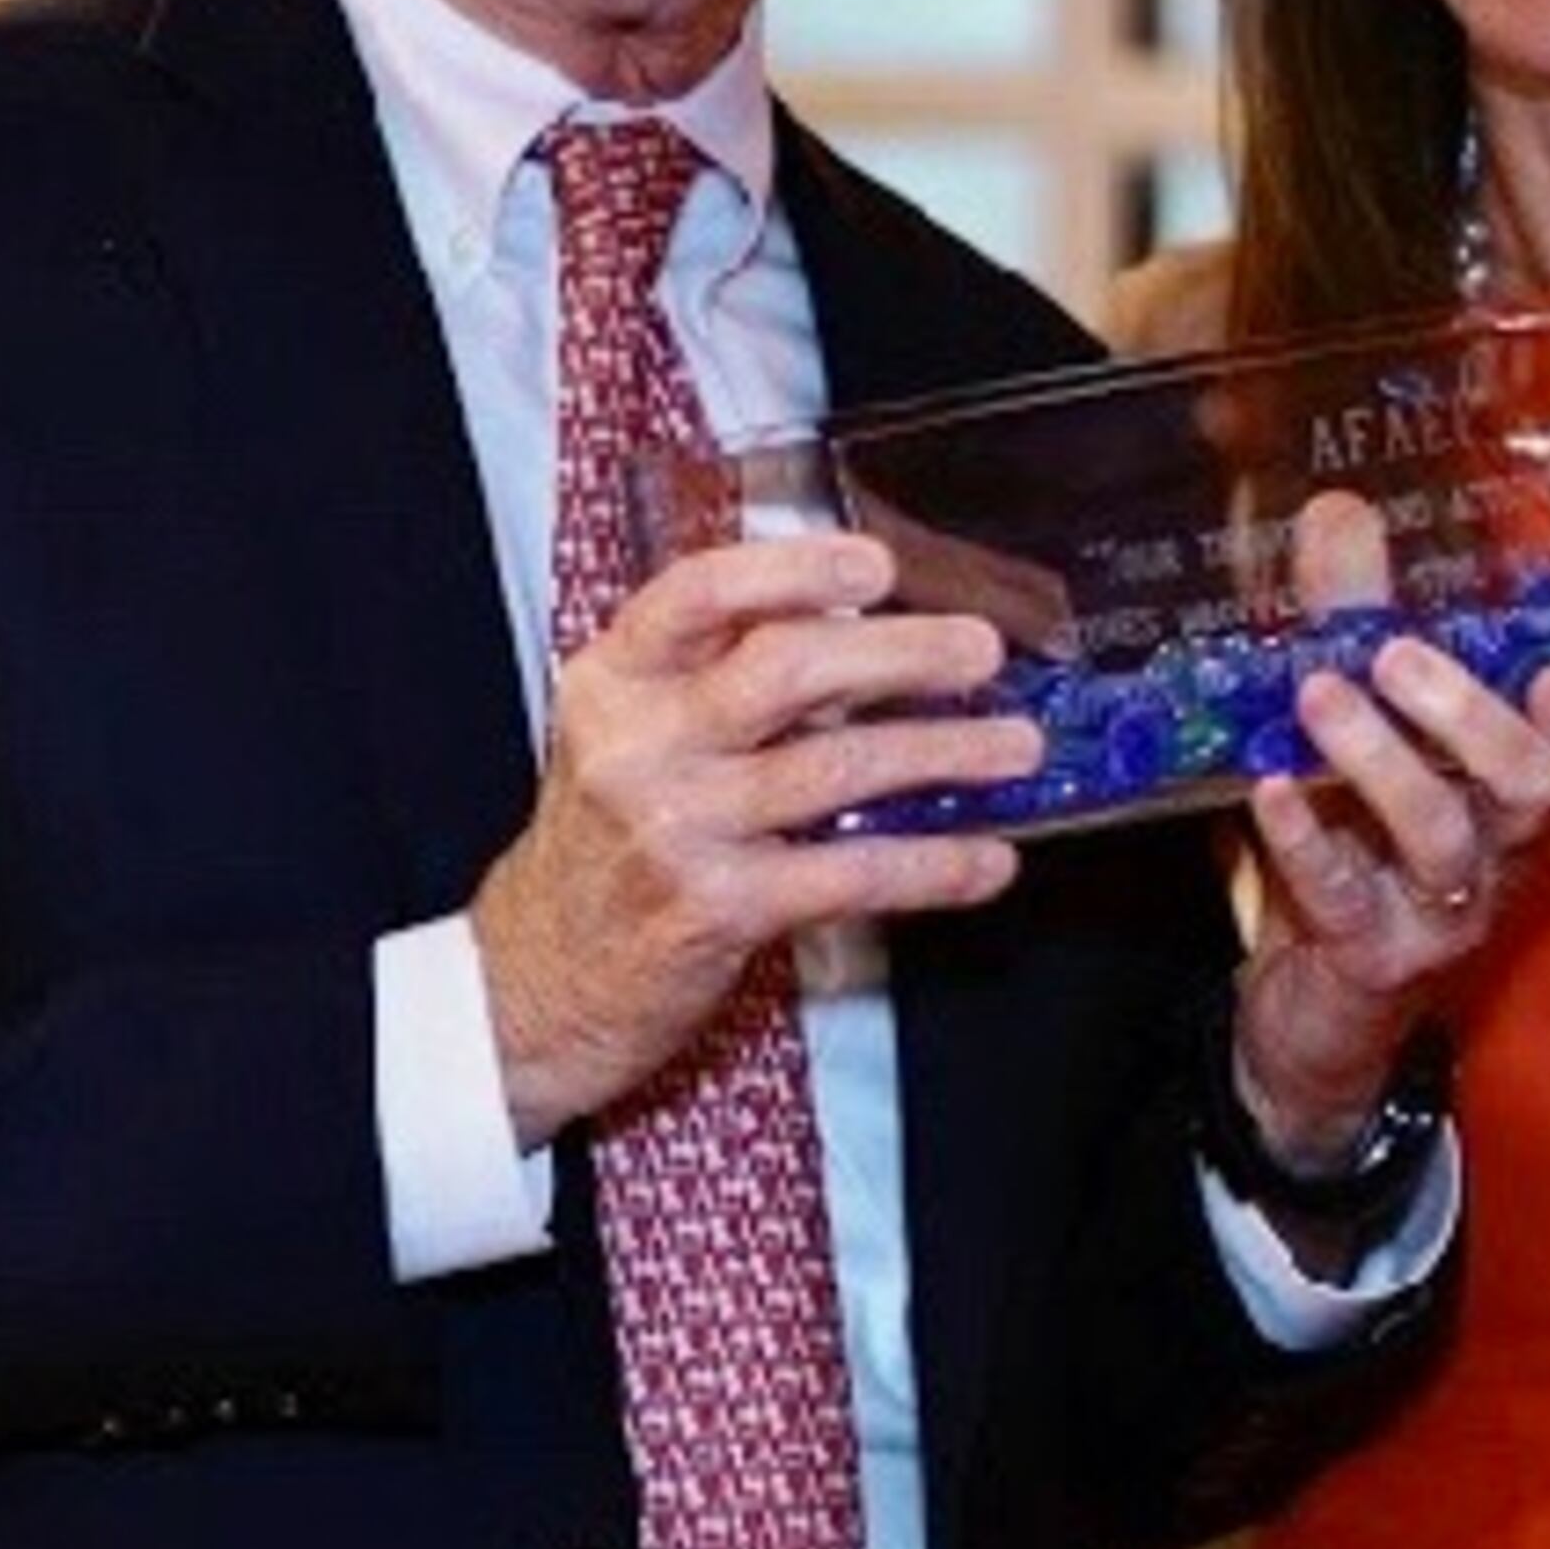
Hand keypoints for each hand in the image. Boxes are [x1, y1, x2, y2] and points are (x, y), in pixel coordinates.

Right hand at [475, 530, 1040, 1143]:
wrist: (535, 982)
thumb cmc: (603, 849)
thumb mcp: (624, 736)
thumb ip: (708, 676)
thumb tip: (852, 627)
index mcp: (614, 681)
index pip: (700, 593)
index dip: (795, 570)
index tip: (875, 566)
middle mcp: (639, 745)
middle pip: (788, 669)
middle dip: (902, 654)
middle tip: (978, 653)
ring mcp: (677, 829)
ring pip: (837, 769)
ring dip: (944, 753)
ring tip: (1013, 745)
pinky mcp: (718, 910)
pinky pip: (851, 874)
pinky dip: (933, 865)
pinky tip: (985, 860)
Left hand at [1229, 496, 1549, 1160]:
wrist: (1310, 995)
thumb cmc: (1355, 835)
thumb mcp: (1360, 718)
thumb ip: (1355, 616)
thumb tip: (1338, 509)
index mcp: (1519, 794)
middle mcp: (1502, 851)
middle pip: (1535, 786)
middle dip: (1473, 715)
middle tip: (1396, 655)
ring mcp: (1441, 909)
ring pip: (1445, 836)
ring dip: (1383, 760)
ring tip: (1320, 696)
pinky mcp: (1370, 954)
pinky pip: (1345, 895)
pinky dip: (1305, 837)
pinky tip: (1270, 788)